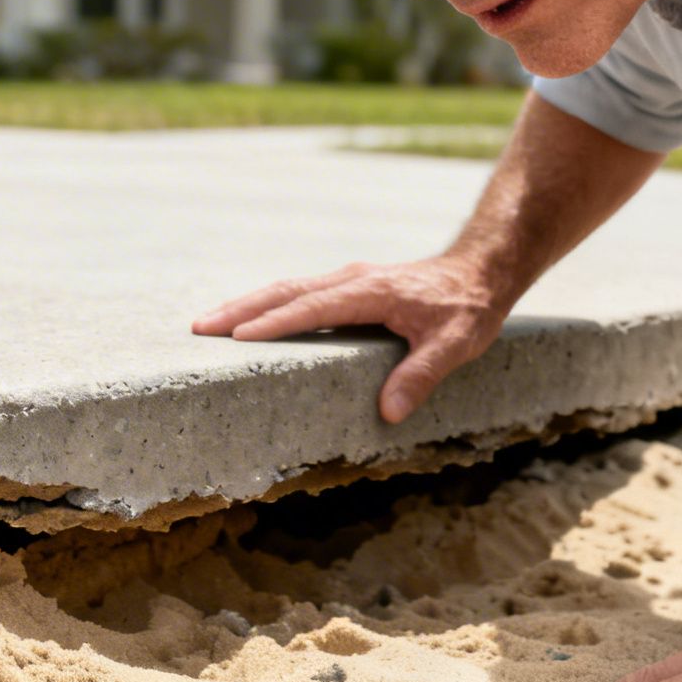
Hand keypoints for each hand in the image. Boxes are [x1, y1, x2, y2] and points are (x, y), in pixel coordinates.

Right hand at [191, 255, 503, 422]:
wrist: (480, 270)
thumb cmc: (467, 309)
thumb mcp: (456, 346)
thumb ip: (421, 376)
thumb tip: (388, 412)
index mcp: (371, 292)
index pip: (314, 307)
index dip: (276, 323)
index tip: (239, 336)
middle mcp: (352, 279)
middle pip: (286, 291)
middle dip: (241, 309)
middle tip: (200, 327)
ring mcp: (348, 279)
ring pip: (287, 288)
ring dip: (247, 304)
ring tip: (210, 323)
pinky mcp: (348, 285)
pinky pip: (299, 292)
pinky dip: (268, 304)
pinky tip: (250, 319)